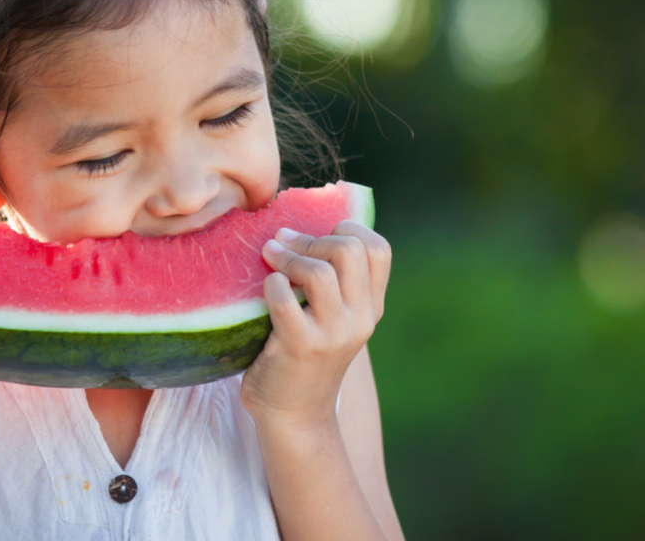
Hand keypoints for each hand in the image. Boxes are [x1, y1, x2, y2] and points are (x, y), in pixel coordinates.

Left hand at [240, 220, 390, 431]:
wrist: (295, 416)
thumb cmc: (306, 354)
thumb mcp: (334, 317)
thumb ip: (333, 280)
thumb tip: (295, 228)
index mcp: (371, 306)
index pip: (379, 249)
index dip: (348, 229)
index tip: (319, 234)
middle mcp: (361, 318)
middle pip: (350, 250)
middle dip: (312, 238)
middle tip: (286, 244)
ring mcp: (333, 335)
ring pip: (320, 272)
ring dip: (288, 257)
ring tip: (270, 256)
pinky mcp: (301, 347)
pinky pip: (284, 298)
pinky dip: (271, 284)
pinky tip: (265, 287)